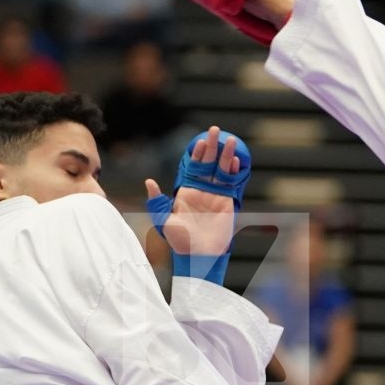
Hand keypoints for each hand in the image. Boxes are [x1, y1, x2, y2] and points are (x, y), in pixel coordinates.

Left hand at [145, 126, 241, 280]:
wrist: (199, 254)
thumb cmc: (180, 240)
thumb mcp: (164, 220)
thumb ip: (157, 201)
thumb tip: (149, 181)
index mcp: (186, 190)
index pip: (192, 167)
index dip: (196, 154)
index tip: (199, 142)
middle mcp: (202, 190)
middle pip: (208, 163)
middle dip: (211, 146)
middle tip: (215, 130)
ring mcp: (216, 195)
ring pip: (221, 170)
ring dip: (226, 155)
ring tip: (231, 140)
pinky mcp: (228, 202)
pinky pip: (232, 184)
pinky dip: (234, 172)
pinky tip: (235, 161)